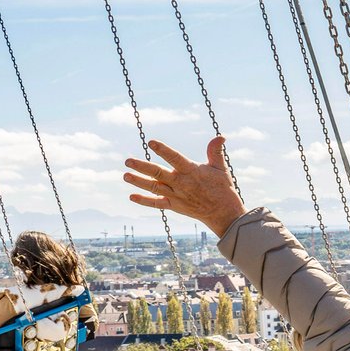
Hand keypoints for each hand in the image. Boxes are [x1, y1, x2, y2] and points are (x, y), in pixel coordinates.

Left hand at [123, 137, 245, 237]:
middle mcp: (181, 183)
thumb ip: (215, 152)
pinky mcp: (175, 206)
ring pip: (154, 187)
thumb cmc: (223, 189)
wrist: (224, 214)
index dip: (163, 150)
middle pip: (158, 173)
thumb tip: (220, 137)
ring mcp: (177, 196)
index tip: (151, 142)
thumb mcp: (220, 169)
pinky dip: (144, 201)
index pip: (175, 158)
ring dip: (139, 182)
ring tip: (126, 175)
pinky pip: (157, 204)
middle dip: (142, 167)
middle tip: (127, 161)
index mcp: (192, 171)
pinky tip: (132, 196)